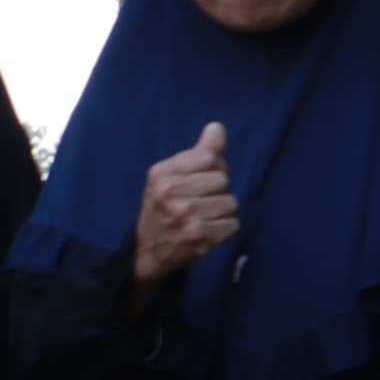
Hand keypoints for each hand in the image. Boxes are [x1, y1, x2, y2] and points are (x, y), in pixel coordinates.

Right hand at [131, 121, 239, 287]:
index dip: (212, 169)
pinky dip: (224, 229)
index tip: (198, 182)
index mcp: (161, 173)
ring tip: (202, 219)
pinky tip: (206, 232)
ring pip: (231, 202)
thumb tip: (217, 127)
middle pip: (223, 179)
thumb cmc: (163, 208)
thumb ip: (198, 152)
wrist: (146, 252)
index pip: (210, 158)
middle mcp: (170, 192)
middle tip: (199, 203)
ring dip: (222, 212)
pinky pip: (233, 224)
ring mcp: (185, 216)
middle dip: (217, 192)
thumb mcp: (171, 177)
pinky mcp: (199, 237)